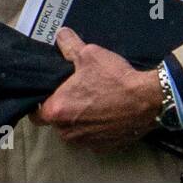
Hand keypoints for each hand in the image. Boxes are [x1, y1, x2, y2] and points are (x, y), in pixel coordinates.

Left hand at [30, 28, 161, 151]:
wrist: (147, 100)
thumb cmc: (114, 78)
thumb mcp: (89, 54)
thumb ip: (69, 45)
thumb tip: (61, 35)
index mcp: (57, 110)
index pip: (35, 112)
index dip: (41, 100)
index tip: (51, 92)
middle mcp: (67, 132)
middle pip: (56, 121)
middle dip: (63, 108)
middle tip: (76, 91)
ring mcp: (86, 142)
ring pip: (74, 130)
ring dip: (79, 119)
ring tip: (94, 101)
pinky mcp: (103, 147)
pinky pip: (92, 136)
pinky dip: (96, 127)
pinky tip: (107, 112)